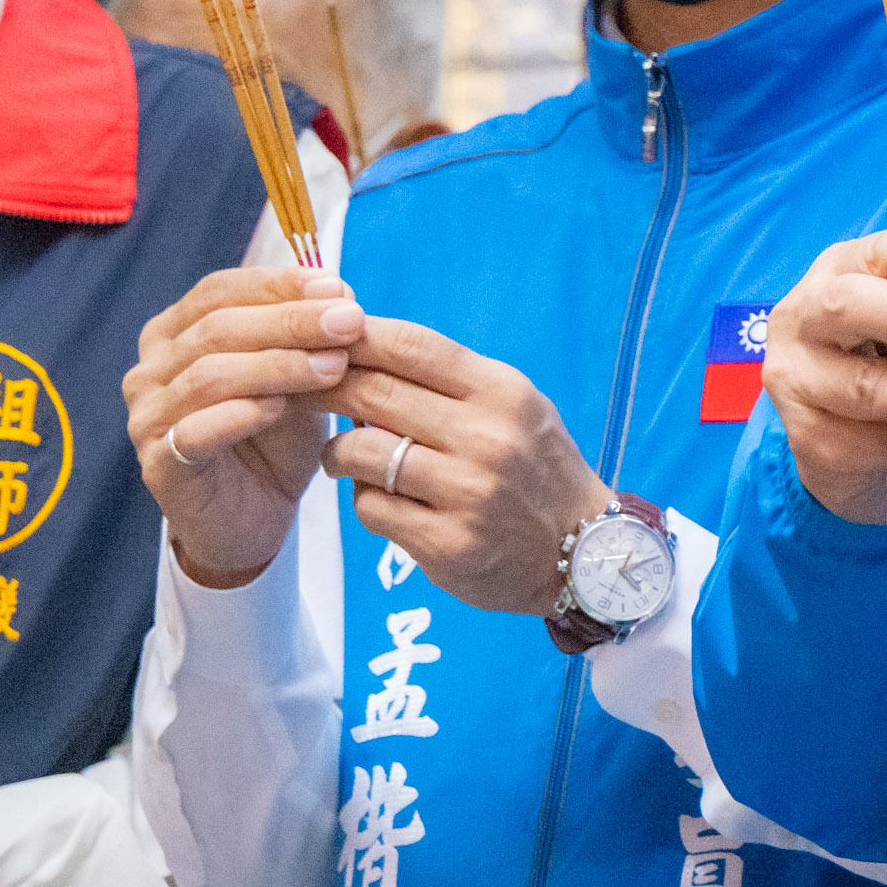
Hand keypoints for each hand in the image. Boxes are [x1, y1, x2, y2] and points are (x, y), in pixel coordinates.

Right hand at [127, 264, 359, 589]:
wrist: (255, 519)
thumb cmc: (273, 439)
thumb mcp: (297, 377)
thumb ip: (307, 339)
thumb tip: (340, 297)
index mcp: (175, 334)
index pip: (220, 291)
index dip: (279, 285)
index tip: (338, 289)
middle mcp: (151, 370)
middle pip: (218, 328)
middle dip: (291, 321)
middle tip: (349, 323)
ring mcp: (147, 417)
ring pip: (209, 375)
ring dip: (278, 365)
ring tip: (334, 367)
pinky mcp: (158, 465)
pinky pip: (195, 431)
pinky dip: (241, 414)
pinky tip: (281, 408)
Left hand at [323, 319, 615, 617]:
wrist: (582, 549)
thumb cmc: (535, 466)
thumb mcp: (513, 405)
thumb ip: (449, 380)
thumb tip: (362, 348)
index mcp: (502, 392)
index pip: (412, 346)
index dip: (356, 336)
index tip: (322, 339)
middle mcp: (487, 437)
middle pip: (375, 392)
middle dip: (327, 387)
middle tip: (304, 391)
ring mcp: (467, 492)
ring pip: (362, 452)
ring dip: (338, 452)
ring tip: (344, 457)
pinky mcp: (447, 543)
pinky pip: (370, 508)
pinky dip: (362, 498)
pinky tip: (378, 497)